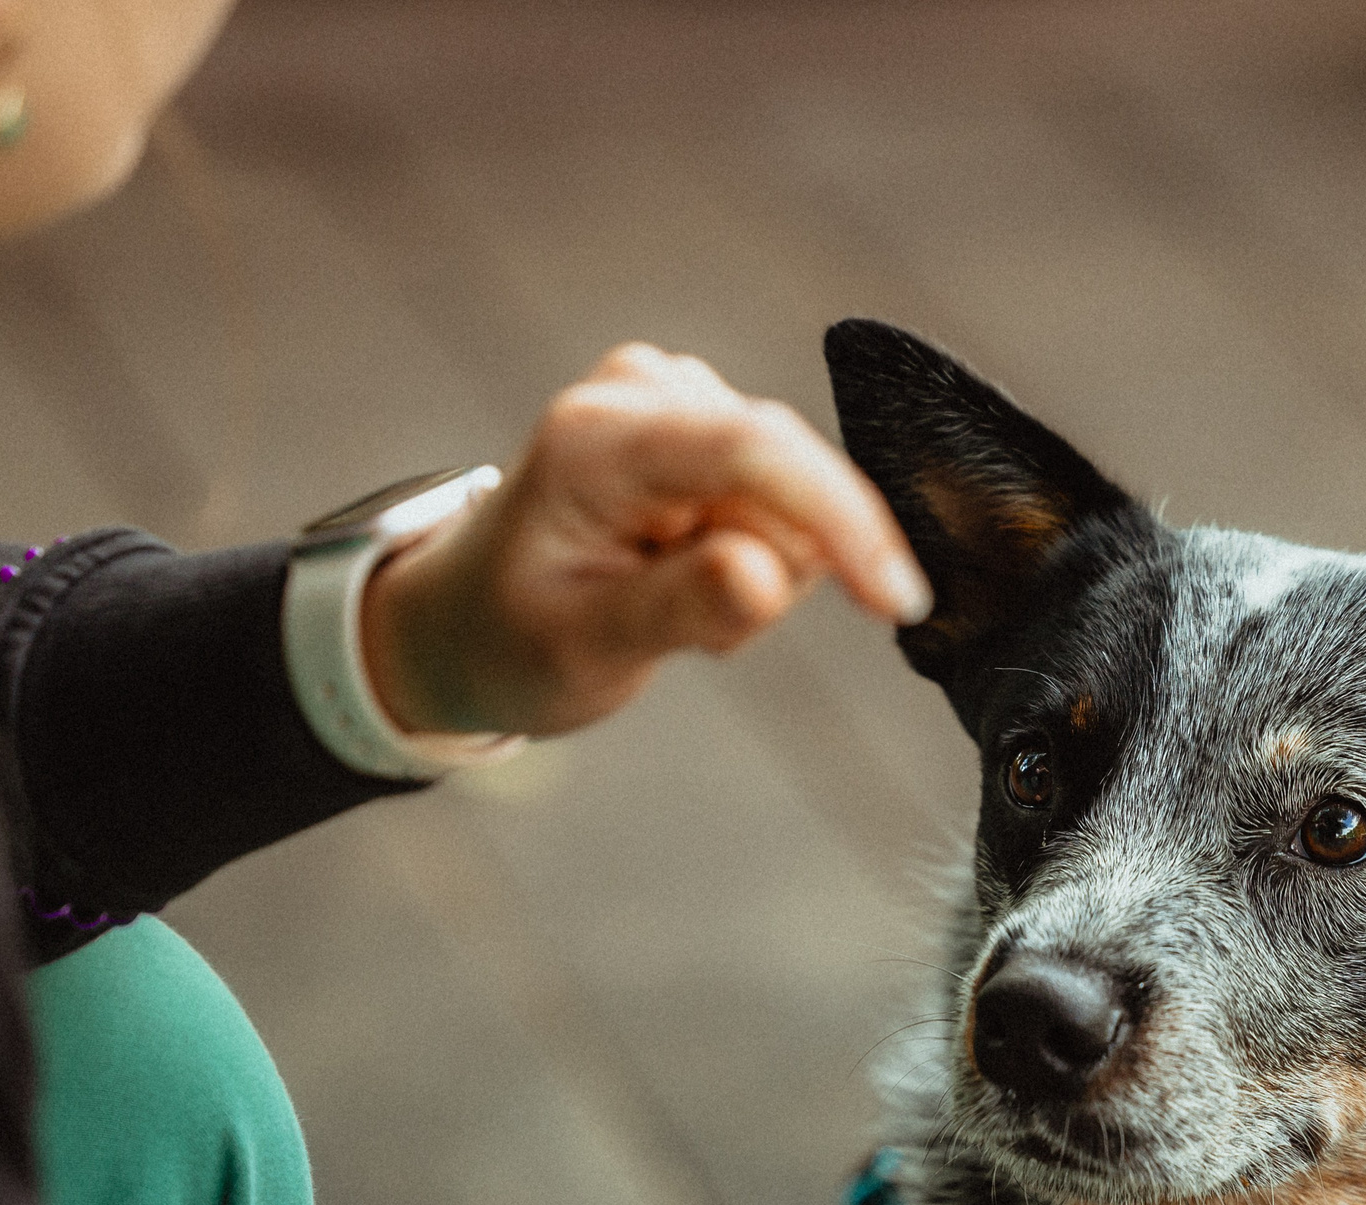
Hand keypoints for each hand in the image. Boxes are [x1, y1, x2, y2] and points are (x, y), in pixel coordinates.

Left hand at [360, 343, 931, 737]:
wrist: (468, 619)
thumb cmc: (512, 639)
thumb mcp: (584, 650)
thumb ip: (677, 611)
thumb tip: (764, 575)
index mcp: (598, 441)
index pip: (754, 450)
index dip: (841, 519)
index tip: (896, 600)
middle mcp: (641, 392)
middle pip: (787, 479)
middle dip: (766, 570)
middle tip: (681, 628)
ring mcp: (675, 397)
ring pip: (793, 495)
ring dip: (756, 566)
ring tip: (670, 599)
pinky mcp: (702, 418)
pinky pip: (783, 494)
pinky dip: (752, 549)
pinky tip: (685, 570)